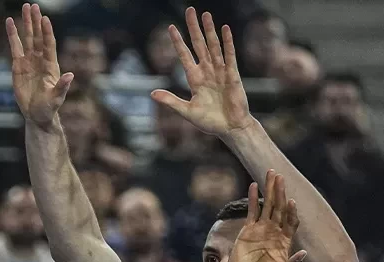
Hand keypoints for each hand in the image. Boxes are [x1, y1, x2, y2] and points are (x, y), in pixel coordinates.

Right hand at [6, 4, 74, 128]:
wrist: (37, 114)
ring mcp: (29, 61)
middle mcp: (40, 59)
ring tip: (25, 8)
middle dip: (35, 21)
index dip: (47, 32)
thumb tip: (70, 75)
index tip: (45, 18)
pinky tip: (9, 23)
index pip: (48, 44)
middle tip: (33, 6)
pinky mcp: (18, 65)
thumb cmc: (49, 107)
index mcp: (51, 65)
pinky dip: (12, 35)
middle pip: (37, 36)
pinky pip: (15, 47)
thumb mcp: (57, 98)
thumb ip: (62, 86)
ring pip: (27, 38)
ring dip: (26, 23)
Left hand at [150, 8, 254, 137]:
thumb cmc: (210, 122)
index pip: (184, 55)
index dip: (178, 42)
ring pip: (213, 46)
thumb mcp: (187, 112)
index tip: (171, 27)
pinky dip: (227, 43)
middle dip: (194, 28)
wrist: (230, 128)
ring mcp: (220, 71)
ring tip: (205, 14)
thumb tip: (152, 94)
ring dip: (209, 30)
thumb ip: (171, 101)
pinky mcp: (232, 75)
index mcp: (195, 79)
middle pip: (199, 45)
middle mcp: (207, 71)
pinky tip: (225, 29)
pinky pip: (229, 55)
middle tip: (190, 10)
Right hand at [223, 171, 304, 261]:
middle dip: (280, 192)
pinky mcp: (247, 231)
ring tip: (271, 173)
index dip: (291, 211)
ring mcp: (261, 230)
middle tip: (281, 176)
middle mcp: (275, 233)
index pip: (291, 221)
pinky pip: (252, 211)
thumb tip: (304, 253)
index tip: (291, 201)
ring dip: (269, 190)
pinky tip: (254, 185)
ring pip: (267, 205)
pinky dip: (253, 198)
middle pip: (280, 208)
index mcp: (285, 242)